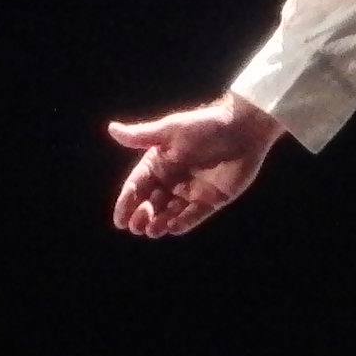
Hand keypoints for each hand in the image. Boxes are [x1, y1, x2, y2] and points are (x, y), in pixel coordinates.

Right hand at [107, 93, 287, 237]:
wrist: (244, 128)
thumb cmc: (205, 125)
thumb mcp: (171, 130)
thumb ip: (142, 136)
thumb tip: (112, 129)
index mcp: (159, 163)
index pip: (137, 186)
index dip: (127, 203)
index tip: (119, 220)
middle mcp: (173, 179)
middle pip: (151, 203)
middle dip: (142, 216)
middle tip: (136, 226)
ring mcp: (192, 190)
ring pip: (170, 212)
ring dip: (160, 223)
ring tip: (152, 230)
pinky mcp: (212, 199)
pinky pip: (194, 215)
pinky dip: (183, 222)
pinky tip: (172, 228)